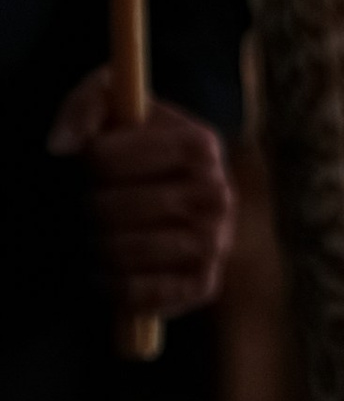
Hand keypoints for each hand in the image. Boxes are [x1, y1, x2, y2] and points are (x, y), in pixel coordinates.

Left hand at [48, 68, 236, 317]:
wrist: (123, 200)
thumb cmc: (110, 147)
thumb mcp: (100, 109)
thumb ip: (86, 107)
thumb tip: (65, 146)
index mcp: (204, 146)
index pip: (175, 150)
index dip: (119, 157)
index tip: (77, 160)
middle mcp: (220, 194)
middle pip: (163, 203)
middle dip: (102, 208)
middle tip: (68, 210)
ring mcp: (217, 241)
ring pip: (166, 248)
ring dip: (112, 249)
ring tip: (80, 243)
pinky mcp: (203, 282)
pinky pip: (170, 292)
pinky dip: (129, 289)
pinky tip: (98, 276)